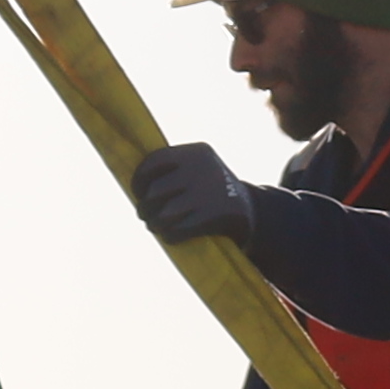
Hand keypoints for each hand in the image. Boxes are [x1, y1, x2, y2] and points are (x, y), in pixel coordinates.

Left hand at [130, 140, 254, 242]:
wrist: (253, 211)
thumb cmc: (212, 191)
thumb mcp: (197, 170)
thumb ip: (170, 173)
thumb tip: (136, 187)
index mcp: (196, 152)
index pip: (154, 162)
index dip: (139, 180)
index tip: (139, 193)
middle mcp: (203, 168)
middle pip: (155, 192)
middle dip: (145, 207)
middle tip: (145, 215)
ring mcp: (210, 192)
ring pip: (164, 214)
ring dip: (155, 223)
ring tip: (155, 226)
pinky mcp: (216, 216)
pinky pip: (178, 230)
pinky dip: (170, 235)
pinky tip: (171, 235)